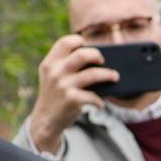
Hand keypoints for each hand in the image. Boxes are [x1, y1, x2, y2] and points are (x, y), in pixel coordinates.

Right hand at [25, 34, 115, 154]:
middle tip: (103, 60)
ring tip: (115, 77)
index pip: (64, 42)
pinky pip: (93, 96)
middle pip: (82, 54)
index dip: (78, 41)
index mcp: (49, 63)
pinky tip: (101, 103)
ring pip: (93, 74)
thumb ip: (65, 65)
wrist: (46, 120)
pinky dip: (100, 100)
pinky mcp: (71, 99)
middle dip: (97, 55)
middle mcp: (55, 72)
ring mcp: (63, 86)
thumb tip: (96, 57)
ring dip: (108, 75)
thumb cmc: (55, 95)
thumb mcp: (52, 77)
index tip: (87, 45)